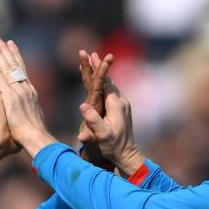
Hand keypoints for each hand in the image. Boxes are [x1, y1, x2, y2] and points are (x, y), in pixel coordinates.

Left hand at [0, 36, 56, 157]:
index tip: (12, 45)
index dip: (16, 56)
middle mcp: (25, 89)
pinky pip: (1, 81)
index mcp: (30, 92)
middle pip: (15, 65)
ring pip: (8, 69)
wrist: (35, 138)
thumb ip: (30, 106)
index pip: (22, 69)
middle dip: (6, 50)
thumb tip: (30, 104)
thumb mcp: (34, 115)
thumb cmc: (34, 132)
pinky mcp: (10, 99)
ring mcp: (18, 93)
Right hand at [78, 50, 114, 169]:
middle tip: (91, 53)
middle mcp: (121, 102)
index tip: (91, 57)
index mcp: (115, 105)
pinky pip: (111, 93)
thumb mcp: (102, 135)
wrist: (127, 154)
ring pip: (110, 85)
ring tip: (94, 63)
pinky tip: (101, 82)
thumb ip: (93, 121)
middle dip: (99, 67)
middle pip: (108, 80)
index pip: (105, 82)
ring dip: (102, 74)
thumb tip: (82, 106)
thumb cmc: (113, 146)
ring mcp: (122, 105)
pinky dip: (105, 84)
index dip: (98, 69)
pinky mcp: (121, 110)